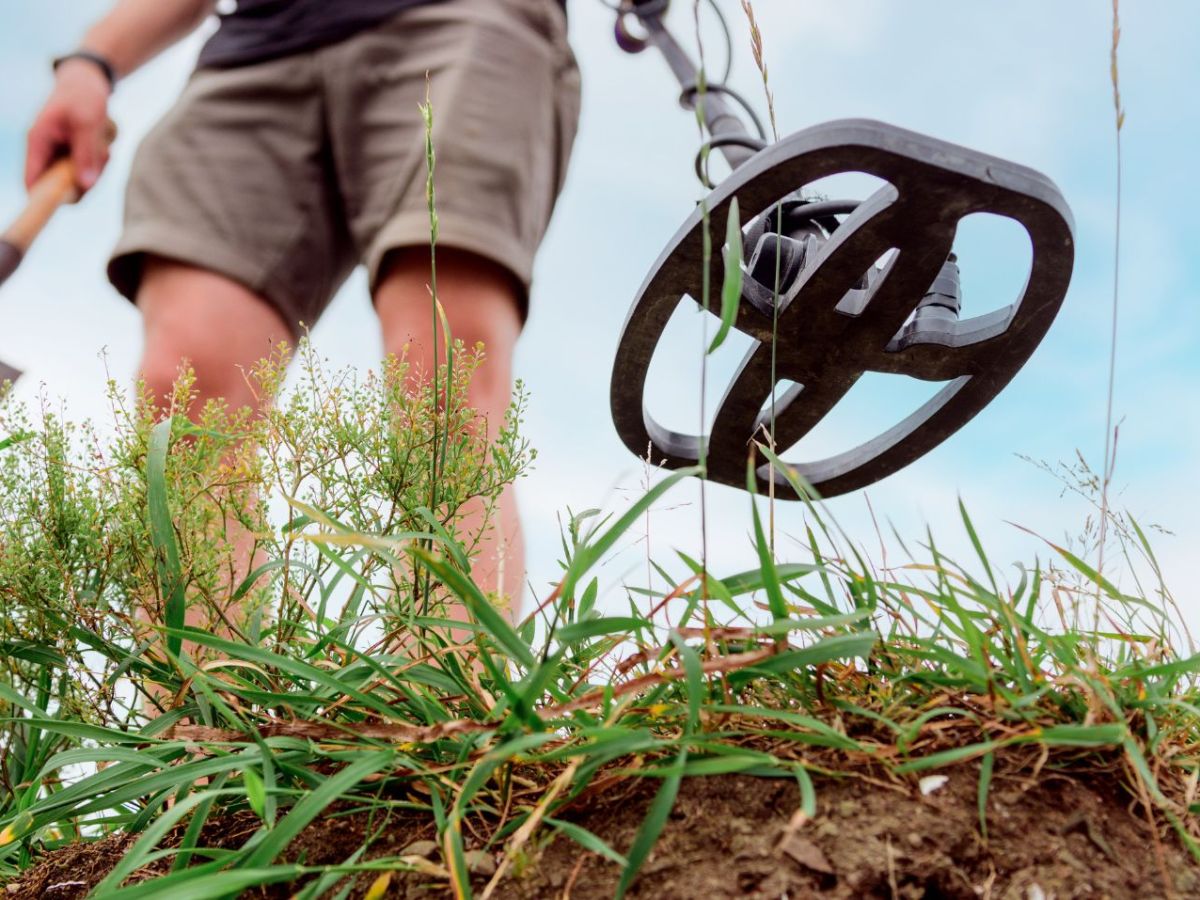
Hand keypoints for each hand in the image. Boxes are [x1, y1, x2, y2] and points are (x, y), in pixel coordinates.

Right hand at [25, 58, 112, 192]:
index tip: (71, 198)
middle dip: (84, 182)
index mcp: (38, 142)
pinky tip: (105, 149)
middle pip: (58, 187)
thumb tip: (85, 185)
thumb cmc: (84, 96)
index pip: (32, 181)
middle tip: (103, 161)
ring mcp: (57, 154)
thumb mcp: (88, 123)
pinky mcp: (71, 155)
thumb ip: (86, 154)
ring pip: (75, 181)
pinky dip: (97, 165)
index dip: (45, 197)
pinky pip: (85, 171)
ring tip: (105, 150)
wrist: (89, 80)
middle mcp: (44, 151)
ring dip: (94, 172)